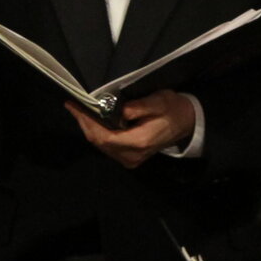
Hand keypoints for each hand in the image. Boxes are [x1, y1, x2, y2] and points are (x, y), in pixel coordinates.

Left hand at [66, 91, 199, 169]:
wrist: (186, 123)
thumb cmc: (173, 109)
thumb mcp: (160, 101)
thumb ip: (140, 106)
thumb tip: (120, 109)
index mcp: (138, 142)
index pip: (104, 136)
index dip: (87, 121)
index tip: (75, 105)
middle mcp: (131, 156)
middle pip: (99, 142)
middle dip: (84, 123)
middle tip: (74, 106)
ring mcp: (130, 159)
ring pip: (101, 146)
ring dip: (89, 128)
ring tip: (80, 110)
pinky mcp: (129, 158)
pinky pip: (107, 147)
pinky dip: (98, 133)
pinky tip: (93, 120)